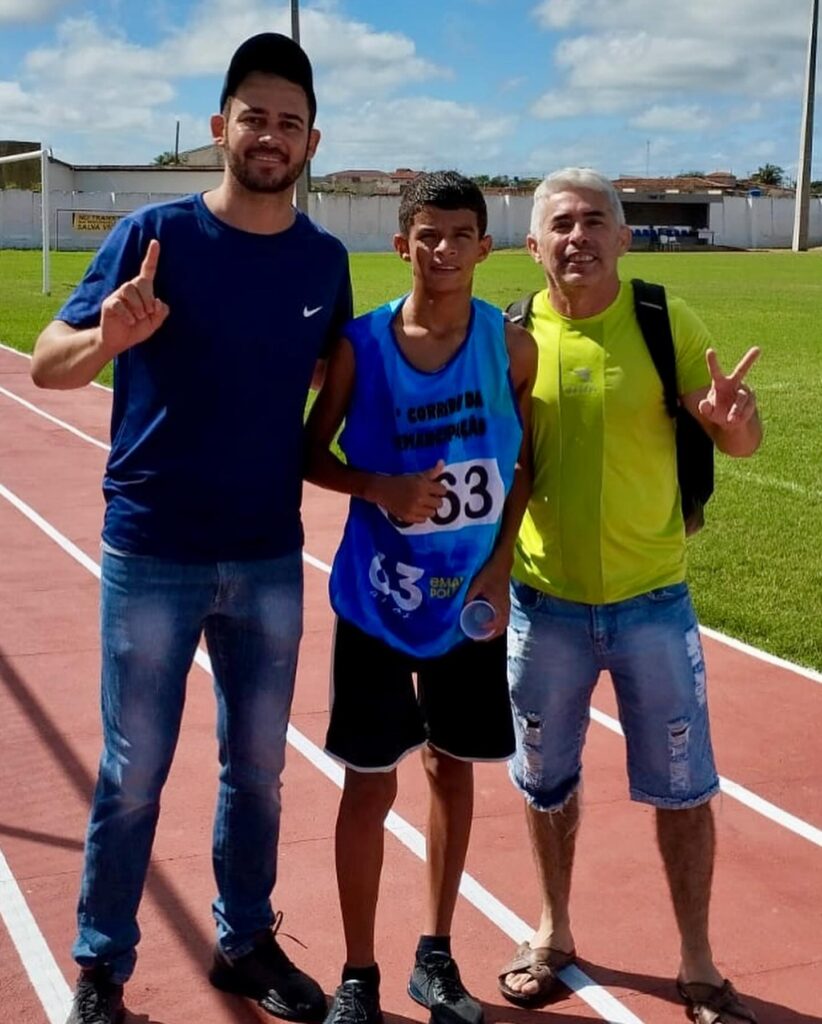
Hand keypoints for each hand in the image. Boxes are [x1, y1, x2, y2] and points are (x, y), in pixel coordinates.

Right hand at [99, 240, 169, 356]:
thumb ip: (161, 312)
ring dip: (138, 307)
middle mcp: (129, 289)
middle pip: (140, 282)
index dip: (152, 256)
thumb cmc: (137, 329)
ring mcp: (118, 295)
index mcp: (142, 290)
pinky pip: (119, 304)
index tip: (156, 242)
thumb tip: (158, 301)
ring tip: (138, 317)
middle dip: (147, 299)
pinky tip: (129, 321)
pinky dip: (128, 315)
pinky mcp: (109, 304)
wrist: (118, 341)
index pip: (147, 270)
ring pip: (129, 289)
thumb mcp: (155, 322)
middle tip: (147, 313)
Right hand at [374, 460, 446, 523]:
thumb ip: (431, 472)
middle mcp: (419, 497)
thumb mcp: (416, 475)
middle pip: (439, 503)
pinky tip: (415, 509)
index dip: (439, 490)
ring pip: (432, 513)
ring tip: (421, 504)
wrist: (382, 490)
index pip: (442, 491)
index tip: (434, 490)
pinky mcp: (408, 517)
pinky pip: (423, 520)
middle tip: (427, 497)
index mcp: (422, 485)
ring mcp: (414, 509)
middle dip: (434, 500)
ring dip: (428, 509)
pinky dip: (420, 516)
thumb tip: (442, 462)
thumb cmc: (400, 481)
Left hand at [465, 557, 511, 638]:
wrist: (502, 562)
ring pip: (502, 624)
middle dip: (489, 635)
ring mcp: (506, 605)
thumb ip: (470, 594)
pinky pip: (501, 618)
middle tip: (476, 637)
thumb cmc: (491, 572)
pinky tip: (485, 622)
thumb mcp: (478, 583)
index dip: (488, 633)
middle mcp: (505, 607)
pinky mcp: (504, 603)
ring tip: (480, 632)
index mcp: (500, 604)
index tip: (476, 636)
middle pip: (501, 628)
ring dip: (492, 630)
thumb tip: (460, 606)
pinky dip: (494, 624)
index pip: (498, 625)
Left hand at [698, 347, 759, 428]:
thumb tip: (703, 404)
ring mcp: (744, 391)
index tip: (710, 350)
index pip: (715, 371)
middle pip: (742, 370)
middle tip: (758, 348)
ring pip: (741, 398)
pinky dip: (742, 415)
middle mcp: (734, 383)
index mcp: (720, 383)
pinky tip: (737, 420)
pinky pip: (747, 407)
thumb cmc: (716, 411)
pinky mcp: (752, 400)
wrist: (730, 422)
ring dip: (736, 410)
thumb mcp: (708, 412)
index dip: (712, 361)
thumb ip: (704, 408)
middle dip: (749, 359)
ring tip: (730, 420)